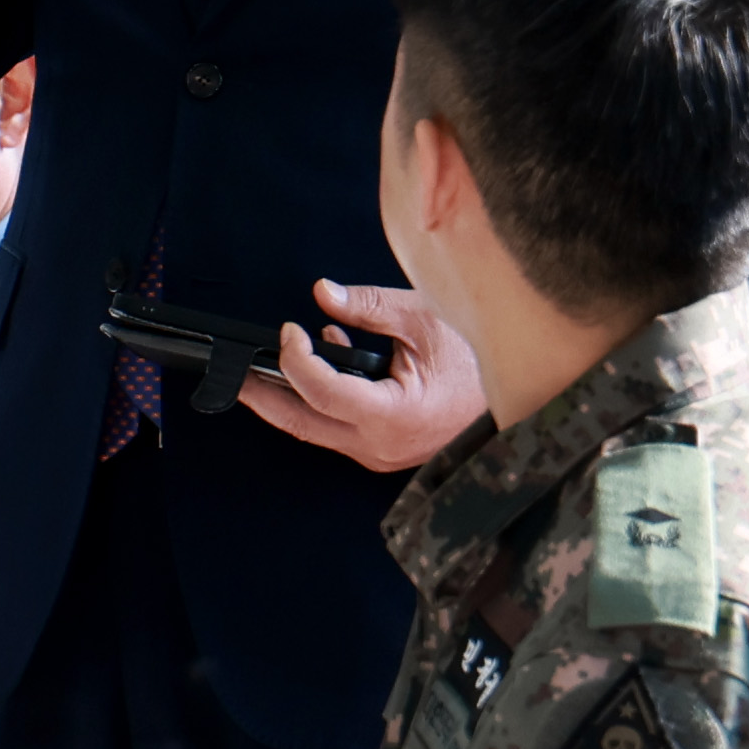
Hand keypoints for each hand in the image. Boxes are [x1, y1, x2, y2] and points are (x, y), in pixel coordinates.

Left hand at [241, 282, 486, 474]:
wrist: (516, 401)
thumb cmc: (478, 362)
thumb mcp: (424, 321)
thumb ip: (370, 308)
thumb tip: (323, 293)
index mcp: (395, 416)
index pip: (324, 393)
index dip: (296, 360)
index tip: (289, 330)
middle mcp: (381, 445)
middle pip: (303, 423)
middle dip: (263, 395)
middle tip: (232, 371)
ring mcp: (379, 454)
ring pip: (316, 429)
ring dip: (287, 398)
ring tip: (259, 368)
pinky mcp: (380, 450)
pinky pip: (336, 428)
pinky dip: (319, 400)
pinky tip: (323, 359)